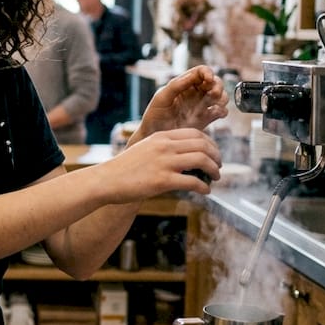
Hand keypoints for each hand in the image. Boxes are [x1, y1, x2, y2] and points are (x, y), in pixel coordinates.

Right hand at [91, 128, 221, 198]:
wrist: (106, 180)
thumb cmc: (124, 168)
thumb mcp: (145, 149)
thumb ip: (164, 149)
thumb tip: (185, 155)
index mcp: (161, 137)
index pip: (196, 133)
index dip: (211, 143)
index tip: (213, 153)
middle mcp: (165, 146)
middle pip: (203, 145)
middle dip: (216, 156)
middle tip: (218, 166)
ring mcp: (164, 163)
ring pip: (202, 160)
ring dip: (214, 170)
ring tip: (215, 178)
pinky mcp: (162, 181)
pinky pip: (193, 182)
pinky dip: (204, 187)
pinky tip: (205, 191)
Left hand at [135, 65, 227, 139]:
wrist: (155, 137)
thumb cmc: (154, 115)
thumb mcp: (161, 98)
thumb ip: (175, 86)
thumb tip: (192, 75)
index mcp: (184, 84)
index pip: (201, 72)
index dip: (208, 72)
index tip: (209, 79)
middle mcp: (195, 93)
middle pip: (214, 82)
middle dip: (218, 85)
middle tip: (214, 94)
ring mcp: (201, 105)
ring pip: (220, 96)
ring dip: (222, 98)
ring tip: (216, 104)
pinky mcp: (206, 119)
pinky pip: (221, 111)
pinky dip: (222, 110)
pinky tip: (216, 113)